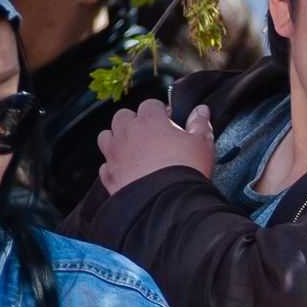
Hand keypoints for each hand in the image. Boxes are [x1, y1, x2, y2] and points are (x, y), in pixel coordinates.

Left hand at [97, 98, 214, 194]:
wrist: (168, 202)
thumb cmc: (187, 170)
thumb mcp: (202, 144)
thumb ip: (199, 124)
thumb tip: (201, 109)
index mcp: (150, 121)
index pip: (150, 104)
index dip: (160, 113)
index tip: (169, 123)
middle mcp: (127, 133)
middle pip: (123, 116)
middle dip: (134, 122)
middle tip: (149, 136)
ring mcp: (114, 154)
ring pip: (106, 136)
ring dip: (116, 139)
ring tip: (132, 151)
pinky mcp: (109, 176)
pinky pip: (105, 166)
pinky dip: (113, 167)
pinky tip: (126, 173)